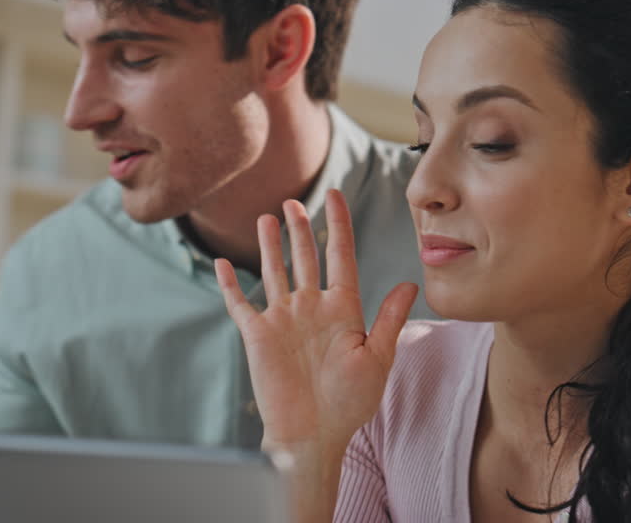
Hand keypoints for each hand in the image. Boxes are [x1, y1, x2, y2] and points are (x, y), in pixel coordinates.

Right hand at [216, 189, 417, 452]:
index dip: (338, 224)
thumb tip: (409, 282)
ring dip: (269, 245)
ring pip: (275, 270)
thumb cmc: (350, 404)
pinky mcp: (258, 334)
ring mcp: (283, 319)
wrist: (314, 436)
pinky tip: (221, 264)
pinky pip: (240, 303)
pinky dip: (229, 283)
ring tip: (266, 217)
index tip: (335, 195)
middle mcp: (311, 307)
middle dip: (300, 228)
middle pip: (305, 256)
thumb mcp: (377, 358)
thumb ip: (389, 319)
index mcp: (343, 309)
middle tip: (293, 201)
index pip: (340, 255)